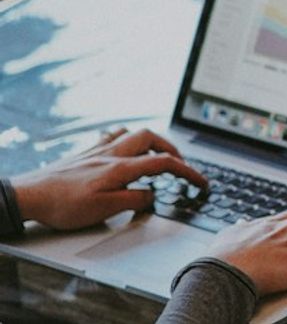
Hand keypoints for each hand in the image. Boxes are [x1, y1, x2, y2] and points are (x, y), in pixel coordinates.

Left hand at [10, 128, 207, 230]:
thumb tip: (152, 195)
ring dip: (151, 141)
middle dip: (172, 149)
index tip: (201, 182)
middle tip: (180, 164)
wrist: (29, 195)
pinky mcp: (85, 153)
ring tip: (157, 154)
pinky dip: (126, 138)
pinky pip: (112, 136)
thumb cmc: (62, 205)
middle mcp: (112, 154)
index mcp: (121, 167)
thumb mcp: (103, 210)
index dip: (188, 172)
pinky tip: (123, 147)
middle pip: (152, 138)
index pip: (164, 163)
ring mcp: (98, 150)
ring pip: (133, 133)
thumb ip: (133, 200)